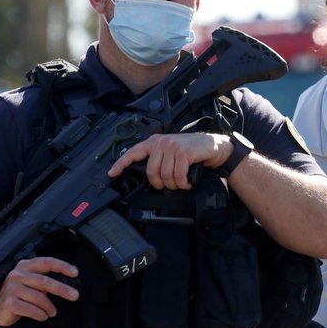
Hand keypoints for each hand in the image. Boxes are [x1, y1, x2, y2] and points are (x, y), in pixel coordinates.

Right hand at [0, 257, 78, 325]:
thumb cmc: (16, 294)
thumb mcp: (29, 282)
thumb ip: (43, 281)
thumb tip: (67, 285)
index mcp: (25, 266)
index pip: (47, 262)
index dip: (62, 266)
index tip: (75, 273)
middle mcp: (18, 275)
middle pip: (45, 281)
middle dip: (62, 289)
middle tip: (75, 296)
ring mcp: (12, 288)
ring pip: (39, 297)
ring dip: (49, 307)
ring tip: (52, 312)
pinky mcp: (9, 302)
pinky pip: (31, 309)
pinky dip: (40, 314)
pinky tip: (43, 316)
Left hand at [107, 132, 230, 189]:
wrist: (214, 146)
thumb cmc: (192, 152)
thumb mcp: (171, 151)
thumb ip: (157, 159)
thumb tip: (148, 176)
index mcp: (154, 142)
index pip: (132, 153)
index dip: (121, 164)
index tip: (112, 174)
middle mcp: (161, 142)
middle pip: (151, 171)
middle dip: (160, 184)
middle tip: (169, 185)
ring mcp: (172, 146)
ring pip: (165, 175)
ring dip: (174, 184)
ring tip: (180, 183)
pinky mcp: (184, 152)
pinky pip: (178, 175)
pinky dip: (182, 183)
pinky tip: (186, 183)